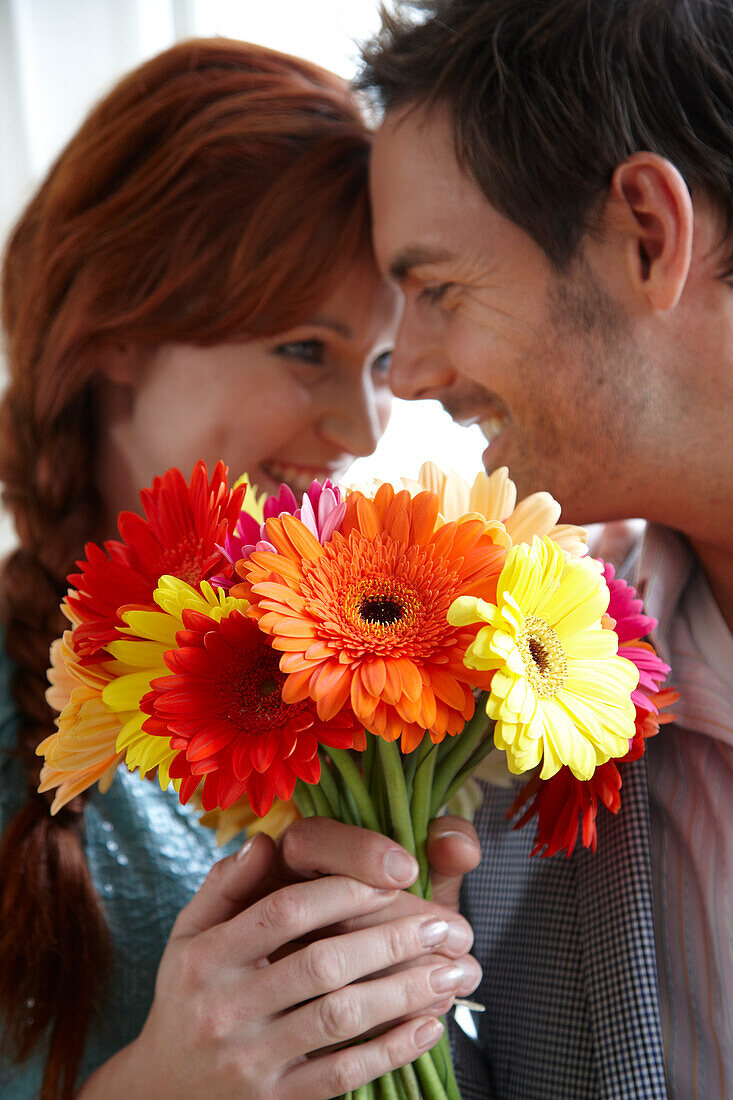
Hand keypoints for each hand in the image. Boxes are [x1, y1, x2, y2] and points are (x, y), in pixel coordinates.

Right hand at [79, 833, 478, 1099]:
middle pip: (322, 963)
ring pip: (340, 1018)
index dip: (344, 890)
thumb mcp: (189, 935)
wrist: (160, 1092)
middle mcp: (224, 1008)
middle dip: (392, 940)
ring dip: (406, 992)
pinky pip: (343, 1073)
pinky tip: (430, 1024)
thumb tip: (264, 840)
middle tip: (446, 924)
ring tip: (453, 971)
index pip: (284, 911)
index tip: (394, 877)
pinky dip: (392, 1048)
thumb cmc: (188, 996)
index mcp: (206, 956)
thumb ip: (226, 886)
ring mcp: (250, 1060)